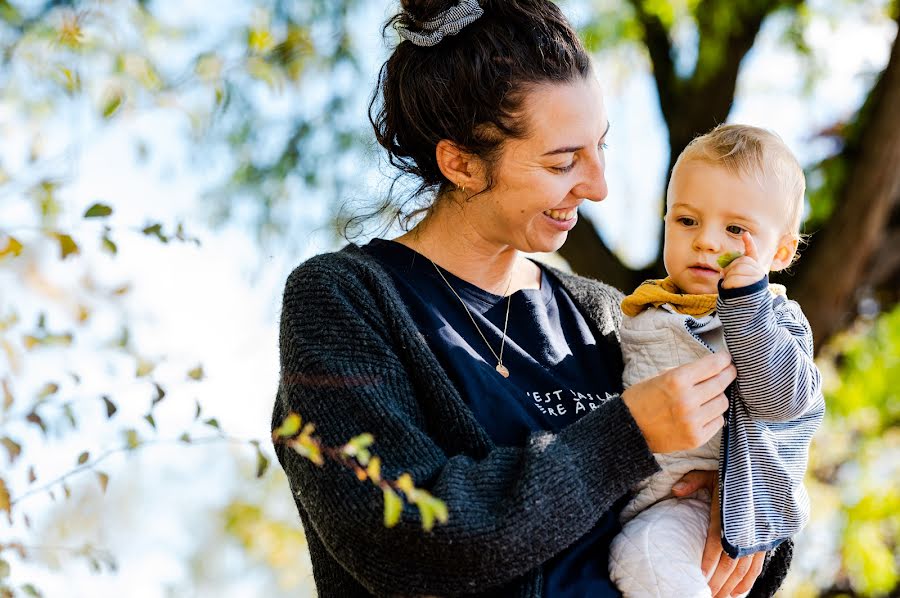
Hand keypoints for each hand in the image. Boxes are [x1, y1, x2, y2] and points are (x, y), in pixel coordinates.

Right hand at [621, 353, 733, 452]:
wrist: (628, 429)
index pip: (712, 366)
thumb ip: (686, 373)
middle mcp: (687, 400)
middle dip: (727, 375)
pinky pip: (718, 422)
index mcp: (676, 380)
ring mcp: (692, 421)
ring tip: (710, 396)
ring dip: (718, 397)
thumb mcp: (660, 377)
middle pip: (721, 383)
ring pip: (722, 403)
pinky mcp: (696, 438)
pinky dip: (713, 415)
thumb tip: (711, 368)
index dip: (723, 360)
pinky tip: (704, 412)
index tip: (726, 359)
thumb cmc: (642, 400)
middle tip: (728, 372)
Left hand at [672, 471, 765, 596]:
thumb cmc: (734, 472)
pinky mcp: (766, 541)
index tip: (699, 577)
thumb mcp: (711, 472)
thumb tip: (675, 491)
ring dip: (730, 586)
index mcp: (729, 513)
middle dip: (717, 582)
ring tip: (717, 596)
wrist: (767, 471)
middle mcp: (745, 528)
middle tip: (704, 594)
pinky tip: (737, 593)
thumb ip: (693, 481)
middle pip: (729, 563)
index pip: (717, 543)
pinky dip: (747, 582)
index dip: (709, 562)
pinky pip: (757, 566)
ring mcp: (757, 537)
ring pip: (743, 569)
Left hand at [721, 233, 765, 289]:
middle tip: (728, 277)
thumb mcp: (737, 279)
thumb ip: (734, 271)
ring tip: (731, 285)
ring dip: (728, 278)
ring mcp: (756, 278)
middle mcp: (758, 271)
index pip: (752, 252)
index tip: (745, 234)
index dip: (749, 243)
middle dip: (730, 269)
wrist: (747, 308)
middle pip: (740, 262)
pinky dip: (728, 285)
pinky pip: (734, 280)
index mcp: (754, 267)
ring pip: (736, 271)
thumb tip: (722, 271)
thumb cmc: (739, 292)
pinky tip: (731, 289)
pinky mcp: (752, 286)